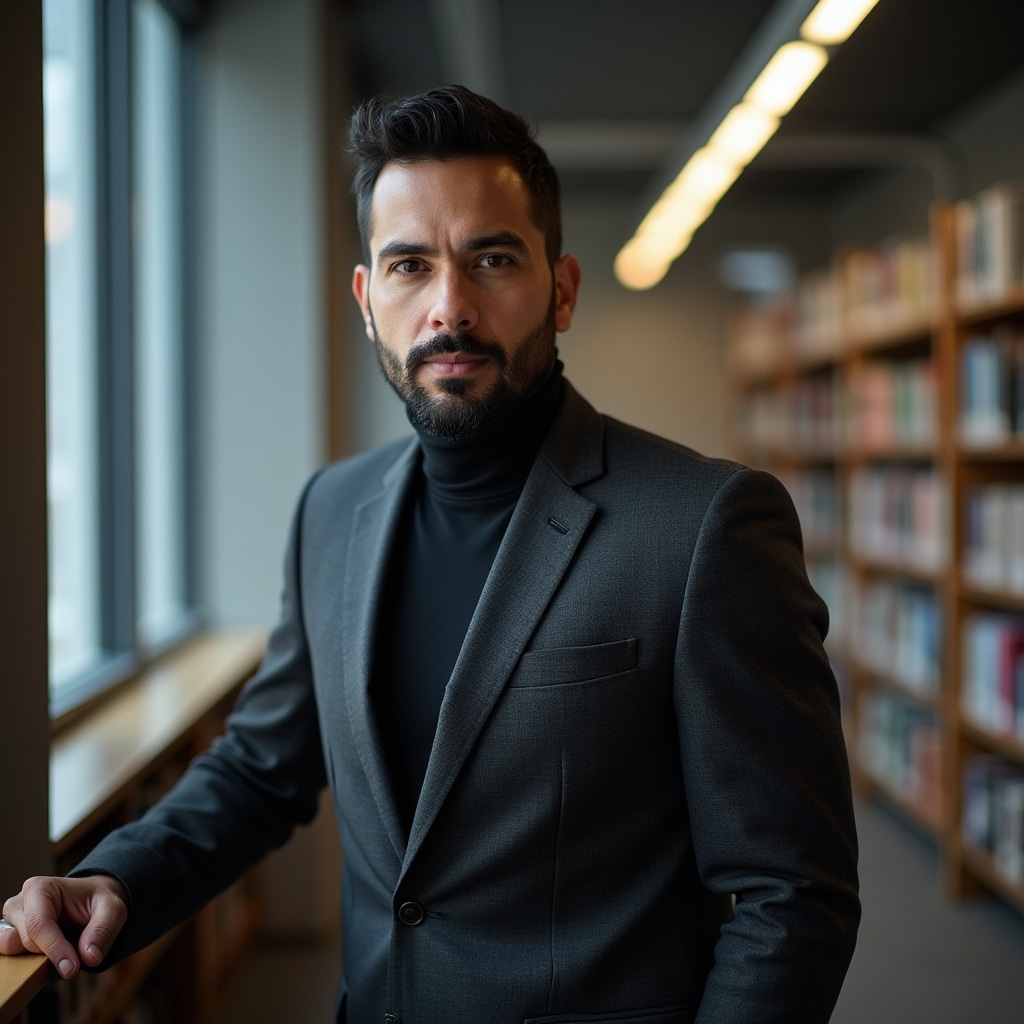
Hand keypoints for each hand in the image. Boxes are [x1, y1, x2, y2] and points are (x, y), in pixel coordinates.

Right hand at [1, 875, 127, 978]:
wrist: (92, 903)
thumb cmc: (99, 902)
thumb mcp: (112, 910)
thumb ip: (103, 931)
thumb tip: (90, 958)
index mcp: (40, 888)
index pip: (38, 925)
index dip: (55, 950)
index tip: (72, 969)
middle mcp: (19, 904)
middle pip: (25, 941)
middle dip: (50, 955)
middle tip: (76, 958)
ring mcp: (11, 923)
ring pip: (14, 952)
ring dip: (37, 960)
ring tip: (64, 953)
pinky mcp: (11, 940)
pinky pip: (12, 961)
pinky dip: (31, 965)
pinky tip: (52, 959)